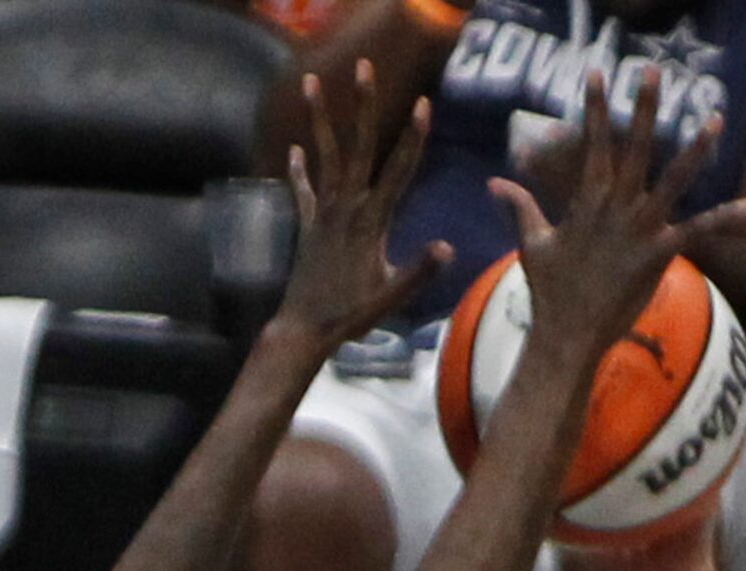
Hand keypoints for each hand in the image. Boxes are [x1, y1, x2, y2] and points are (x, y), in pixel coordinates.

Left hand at [278, 65, 448, 348]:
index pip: (398, 172)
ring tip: (312, 81)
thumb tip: (448, 247)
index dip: (413, 138)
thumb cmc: (351, 316)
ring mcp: (324, 213)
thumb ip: (419, 270)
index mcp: (372, 222)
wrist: (304, 328)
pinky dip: (299, 169)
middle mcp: (346, 208)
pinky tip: (297, 149)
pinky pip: (303, 189)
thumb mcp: (392, 296)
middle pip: (358, 147)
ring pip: (325, 155)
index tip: (424, 105)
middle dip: (363, 106)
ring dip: (320, 118)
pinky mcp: (309, 223)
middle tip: (365, 67)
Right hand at [488, 69, 745, 365]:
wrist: (567, 334)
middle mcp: (615, 209)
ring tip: (715, 118)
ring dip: (695, 150)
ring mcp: (638, 230)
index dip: (595, 108)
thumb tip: (496, 182)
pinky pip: (697, 232)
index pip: (593, 144)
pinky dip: (723, 221)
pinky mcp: (657, 255)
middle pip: (634, 149)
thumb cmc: (551, 293)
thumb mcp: (533, 244)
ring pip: (671, 181)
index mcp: (587, 202)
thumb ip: (520, 207)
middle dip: (644, 109)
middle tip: (654, 72)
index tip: (597, 73)